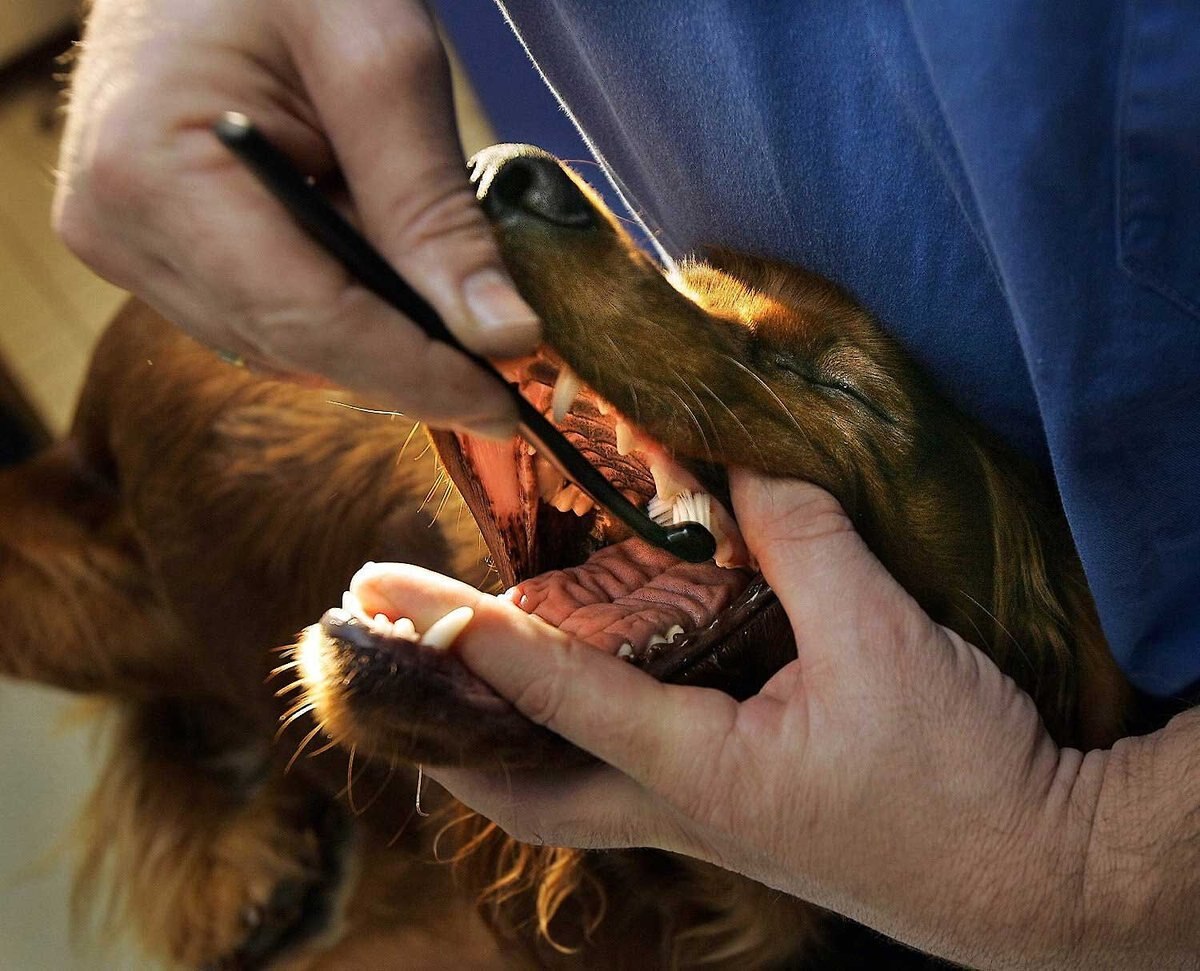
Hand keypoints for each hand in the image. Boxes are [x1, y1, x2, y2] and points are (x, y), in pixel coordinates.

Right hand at [54, 0, 536, 436]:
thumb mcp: (381, 62)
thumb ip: (433, 208)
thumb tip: (500, 335)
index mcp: (156, 174)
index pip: (308, 322)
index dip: (416, 375)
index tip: (504, 404)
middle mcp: (122, 228)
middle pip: (295, 345)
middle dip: (407, 363)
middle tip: (501, 361)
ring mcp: (127, 243)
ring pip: (281, 343)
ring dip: (374, 331)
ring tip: (435, 280)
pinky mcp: (150, 246)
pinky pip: (261, 313)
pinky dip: (337, 304)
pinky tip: (375, 256)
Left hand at [362, 471, 1091, 965]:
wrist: (1032, 875)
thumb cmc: (960, 781)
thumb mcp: (886, 642)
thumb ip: (807, 541)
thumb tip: (744, 455)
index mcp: (703, 774)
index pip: (560, 700)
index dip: (476, 642)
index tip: (399, 598)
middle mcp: (680, 808)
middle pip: (519, 792)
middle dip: (439, 731)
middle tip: (381, 659)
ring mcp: (703, 819)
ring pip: (559, 795)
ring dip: (493, 739)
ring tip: (443, 671)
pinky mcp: (734, 810)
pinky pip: (616, 779)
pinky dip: (567, 735)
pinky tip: (573, 689)